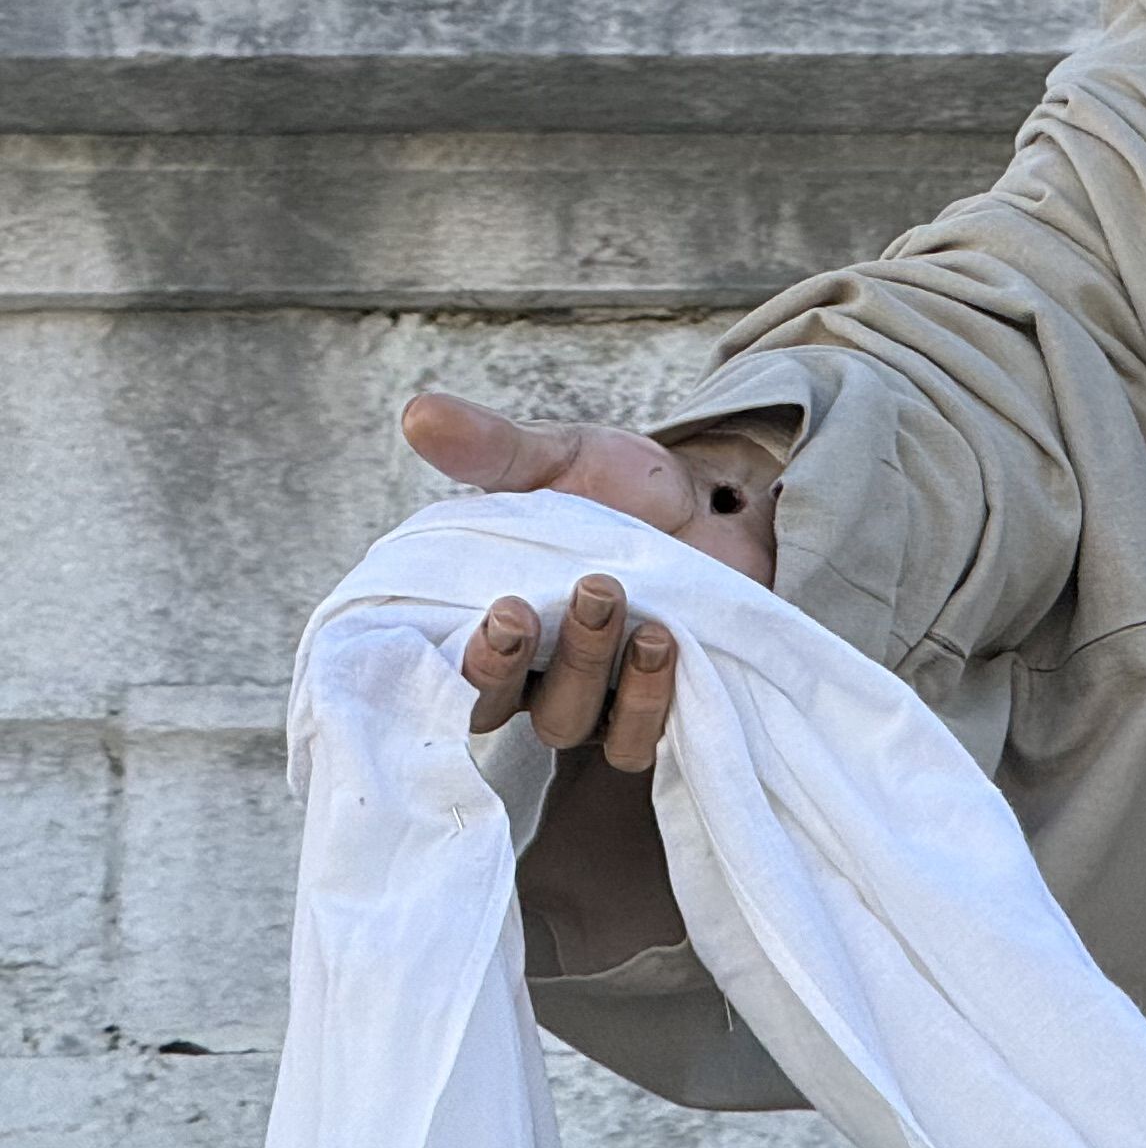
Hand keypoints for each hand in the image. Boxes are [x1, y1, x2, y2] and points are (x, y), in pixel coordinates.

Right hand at [399, 392, 782, 773]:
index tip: (489, 612)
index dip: (461, 660)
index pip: (451, 672)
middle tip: (527, 610)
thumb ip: (493, 448)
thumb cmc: (627, 487)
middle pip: (503, 707)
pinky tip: (666, 646)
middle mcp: (540, 673)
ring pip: (574, 720)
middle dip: (511, 666)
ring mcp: (603, 696)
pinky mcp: (665, 706)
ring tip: (614, 596)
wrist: (726, 495)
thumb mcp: (561, 457)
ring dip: (588, 666)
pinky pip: (641, 737)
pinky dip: (649, 701)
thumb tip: (417, 410)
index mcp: (498, 623)